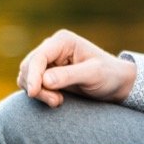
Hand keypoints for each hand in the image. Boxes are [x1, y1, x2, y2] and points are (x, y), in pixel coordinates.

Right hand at [17, 29, 136, 106]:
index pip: (39, 57)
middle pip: (28, 67)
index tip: (33, 93)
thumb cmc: (109, 75)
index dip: (33, 75)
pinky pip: (31, 84)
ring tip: (59, 101)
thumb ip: (69, 76)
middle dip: (37, 87)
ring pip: (26, 76)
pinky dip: (39, 94)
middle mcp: (51, 48)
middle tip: (57, 102)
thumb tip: (44, 80)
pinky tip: (56, 99)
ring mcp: (48, 61)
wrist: (116, 83)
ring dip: (38, 92)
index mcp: (62, 41)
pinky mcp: (46, 74)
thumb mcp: (93, 74)